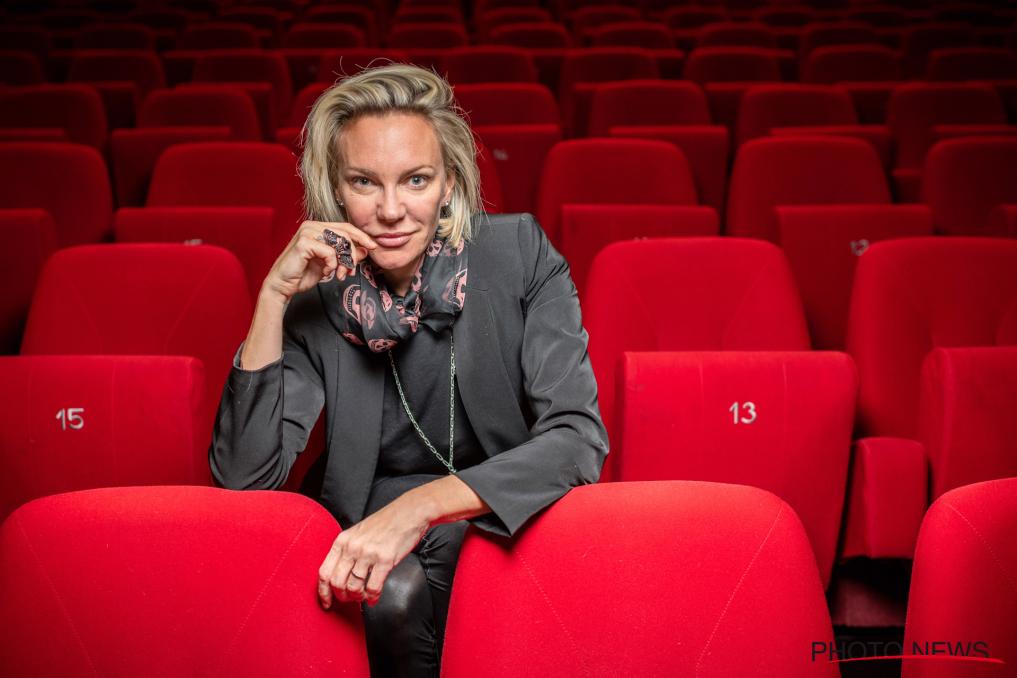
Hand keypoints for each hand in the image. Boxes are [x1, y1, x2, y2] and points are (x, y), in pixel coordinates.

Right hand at [263, 220, 376, 301]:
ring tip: (340, 274)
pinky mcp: (303, 243)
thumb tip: (365, 249)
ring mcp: (307, 232)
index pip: (346, 227)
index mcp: (318, 227)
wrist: (283, 286)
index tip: (374, 247)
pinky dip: (332, 265)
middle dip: (353, 254)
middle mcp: (312, 225)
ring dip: (344, 262)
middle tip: (351, 270)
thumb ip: (346, 255)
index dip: (361, 236)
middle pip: (346, 234)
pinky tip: (326, 272)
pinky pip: (330, 252)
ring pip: (340, 242)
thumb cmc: (303, 274)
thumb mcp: (330, 264)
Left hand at [317, 493, 432, 608]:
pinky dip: (372, 597)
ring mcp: (368, 554)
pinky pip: (373, 587)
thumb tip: (342, 575)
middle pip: (337, 583)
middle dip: (343, 596)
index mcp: (343, 540)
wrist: (410, 512)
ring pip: (354, 587)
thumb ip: (348, 550)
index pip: (324, 572)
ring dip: (358, 597)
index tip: (327, 602)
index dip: (323, 592)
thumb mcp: (359, 532)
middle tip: (350, 599)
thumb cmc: (386, 522)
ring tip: (364, 595)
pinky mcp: (385, 560)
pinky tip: (374, 596)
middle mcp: (353, 547)